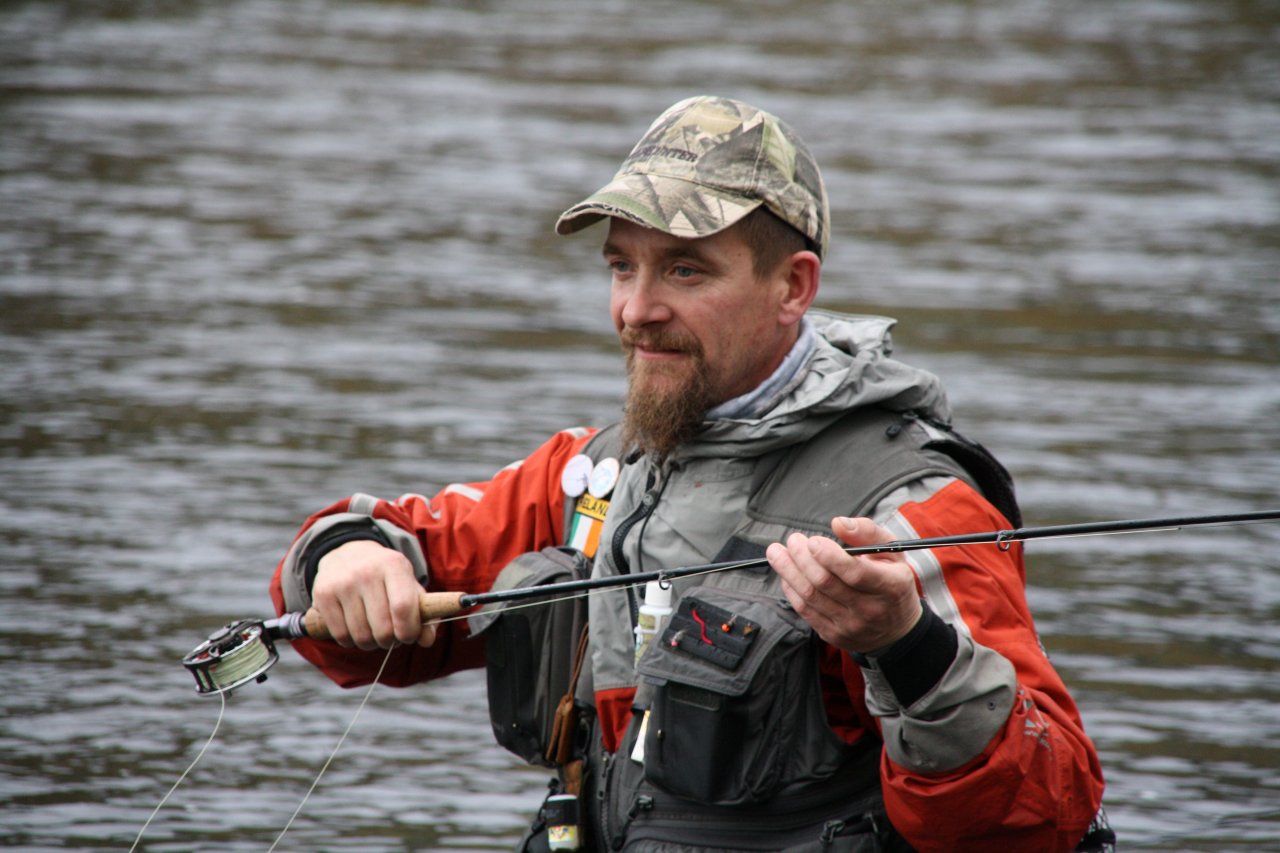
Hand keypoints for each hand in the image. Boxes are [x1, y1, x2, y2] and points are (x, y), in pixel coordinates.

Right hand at [312, 540, 437, 648]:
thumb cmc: (385, 577)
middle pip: (382, 627)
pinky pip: (340, 635)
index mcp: (394, 565)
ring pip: (361, 636)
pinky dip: (351, 642)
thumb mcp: (408, 585)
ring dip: (371, 644)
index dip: (408, 631)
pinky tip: (355, 631)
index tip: (408, 637)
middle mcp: (366, 571)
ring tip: (374, 633)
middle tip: (390, 636)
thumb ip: (424, 613)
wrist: (348, 554)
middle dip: (390, 641)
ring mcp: (342, 582)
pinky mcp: (323, 594)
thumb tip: (427, 640)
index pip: (402, 607)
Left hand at [765, 516, 921, 654]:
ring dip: (788, 571)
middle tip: (793, 540)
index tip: (813, 540)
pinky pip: (805, 611)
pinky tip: (787, 573)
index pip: (855, 573)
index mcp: (890, 587)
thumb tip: (838, 523)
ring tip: (777, 553)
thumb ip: (867, 532)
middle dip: (802, 558)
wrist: (897, 629)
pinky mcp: (834, 635)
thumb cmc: (892, 581)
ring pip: (810, 596)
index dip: (829, 556)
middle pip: (826, 583)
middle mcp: (871, 610)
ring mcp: (851, 626)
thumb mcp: (892, 552)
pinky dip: (791, 589)